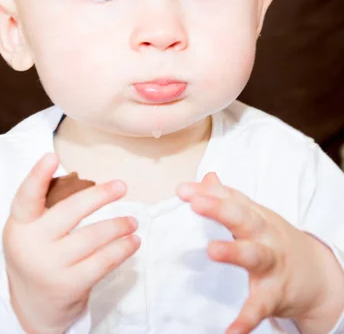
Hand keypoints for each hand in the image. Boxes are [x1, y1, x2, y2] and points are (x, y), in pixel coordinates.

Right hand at [4, 153, 139, 333]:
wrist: (34, 307)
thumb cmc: (38, 253)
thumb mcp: (30, 230)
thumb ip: (47, 206)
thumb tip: (88, 180)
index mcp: (19, 225)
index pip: (26, 197)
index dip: (37, 176)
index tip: (51, 156)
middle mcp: (31, 245)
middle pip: (71, 211)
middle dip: (100, 196)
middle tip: (122, 186)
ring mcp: (50, 266)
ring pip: (93, 236)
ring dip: (119, 225)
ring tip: (133, 221)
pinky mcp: (70, 285)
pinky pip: (103, 261)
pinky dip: (123, 248)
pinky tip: (133, 241)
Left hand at [177, 172, 343, 333]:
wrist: (315, 275)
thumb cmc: (272, 240)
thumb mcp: (254, 216)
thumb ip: (227, 198)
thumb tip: (204, 178)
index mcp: (256, 216)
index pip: (231, 198)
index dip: (207, 193)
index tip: (182, 191)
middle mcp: (264, 236)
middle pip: (243, 218)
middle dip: (221, 209)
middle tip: (196, 204)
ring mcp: (271, 263)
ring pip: (253, 255)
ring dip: (233, 251)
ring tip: (212, 251)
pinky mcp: (273, 294)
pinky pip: (259, 306)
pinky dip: (246, 319)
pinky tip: (231, 331)